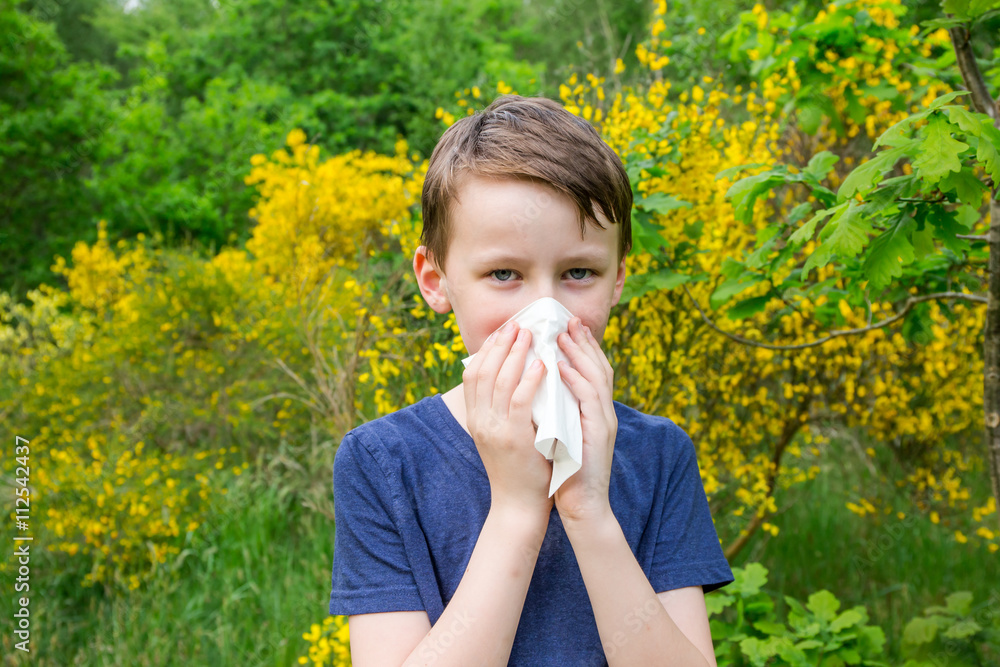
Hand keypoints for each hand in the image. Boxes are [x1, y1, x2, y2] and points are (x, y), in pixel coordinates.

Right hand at [463, 320, 553, 520]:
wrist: (518, 505)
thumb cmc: (515, 468)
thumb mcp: (499, 435)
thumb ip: (500, 409)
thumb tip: (511, 378)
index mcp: (474, 418)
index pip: (473, 373)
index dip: (487, 349)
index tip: (503, 331)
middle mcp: (479, 420)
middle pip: (484, 370)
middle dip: (501, 344)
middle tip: (518, 325)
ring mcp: (494, 429)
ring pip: (500, 380)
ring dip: (515, 353)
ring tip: (530, 335)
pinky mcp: (514, 437)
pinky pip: (519, 400)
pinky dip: (530, 379)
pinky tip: (542, 364)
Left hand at [553, 317, 617, 526]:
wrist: (582, 505)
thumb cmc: (565, 471)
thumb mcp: (560, 433)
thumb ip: (556, 410)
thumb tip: (536, 388)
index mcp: (594, 412)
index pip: (591, 371)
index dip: (582, 347)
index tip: (567, 326)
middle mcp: (603, 412)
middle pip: (598, 367)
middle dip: (583, 342)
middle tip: (568, 320)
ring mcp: (604, 422)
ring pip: (596, 377)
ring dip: (580, 353)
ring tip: (563, 334)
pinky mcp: (599, 434)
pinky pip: (588, 399)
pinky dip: (575, 379)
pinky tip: (559, 366)